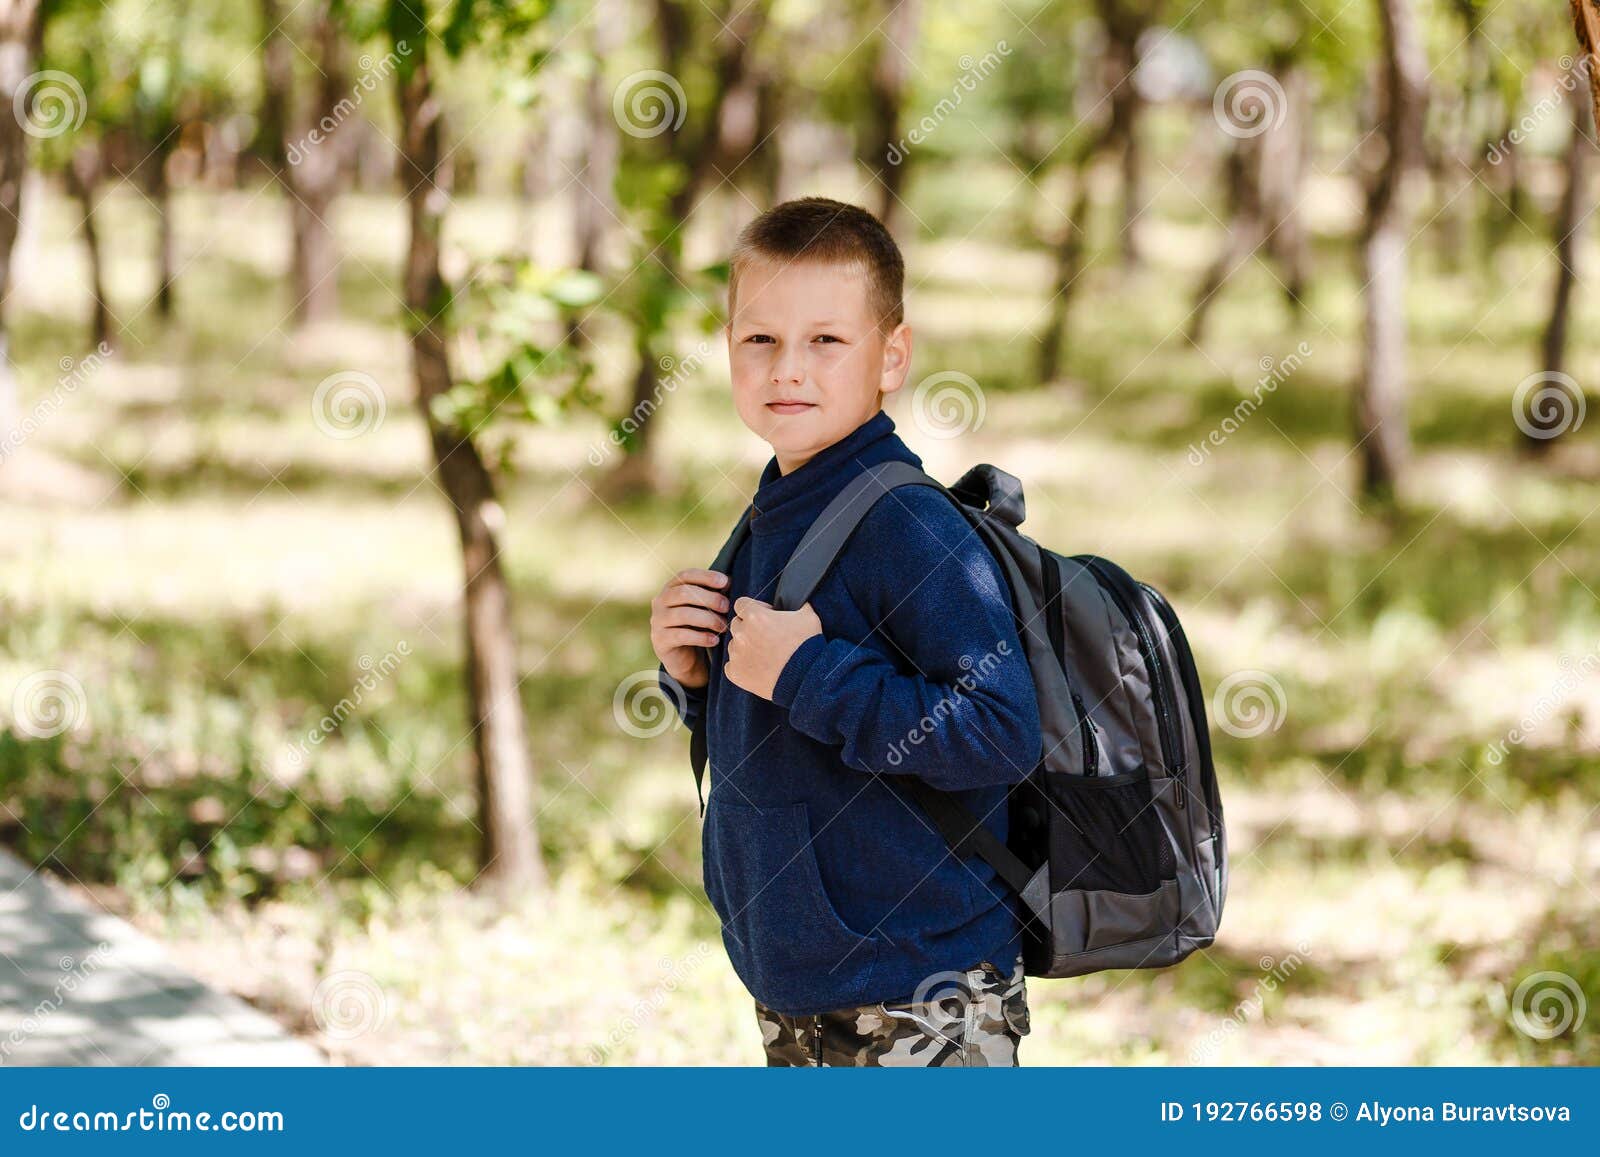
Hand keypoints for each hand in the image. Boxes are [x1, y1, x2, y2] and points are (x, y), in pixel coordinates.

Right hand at [650, 569, 729, 690]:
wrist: (684, 658)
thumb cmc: (697, 627)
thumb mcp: (705, 608)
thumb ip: (714, 594)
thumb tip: (729, 581)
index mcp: (671, 589)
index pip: (686, 575)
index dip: (705, 576)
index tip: (724, 582)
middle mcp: (660, 602)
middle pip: (684, 593)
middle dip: (709, 598)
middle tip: (727, 607)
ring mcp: (657, 621)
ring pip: (684, 614)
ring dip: (708, 619)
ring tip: (723, 626)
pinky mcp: (660, 640)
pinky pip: (682, 635)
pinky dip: (701, 637)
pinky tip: (714, 640)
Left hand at [725, 597, 822, 700]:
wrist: (806, 677)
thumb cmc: (807, 645)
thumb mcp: (807, 615)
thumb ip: (796, 603)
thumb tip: (796, 598)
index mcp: (755, 616)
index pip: (741, 604)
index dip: (754, 608)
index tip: (764, 616)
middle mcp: (741, 633)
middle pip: (736, 624)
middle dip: (748, 627)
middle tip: (765, 637)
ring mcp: (737, 654)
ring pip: (734, 645)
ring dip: (745, 647)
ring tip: (763, 655)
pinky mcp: (735, 673)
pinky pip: (731, 666)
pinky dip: (742, 666)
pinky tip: (757, 667)